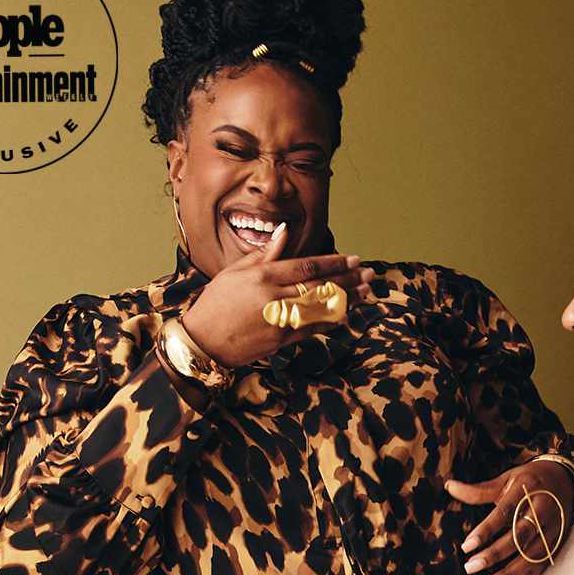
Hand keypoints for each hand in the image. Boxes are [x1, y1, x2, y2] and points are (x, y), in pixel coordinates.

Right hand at [181, 223, 374, 368]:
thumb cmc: (216, 303)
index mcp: (263, 277)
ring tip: (367, 292)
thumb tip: (284, 232)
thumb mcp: (235, 272)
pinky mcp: (281, 340)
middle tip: (369, 274)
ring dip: (348, 300)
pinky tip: (347, 313)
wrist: (203, 342)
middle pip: (320, 286)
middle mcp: (275, 298)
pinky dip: (331, 320)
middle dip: (349, 280)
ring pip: (322, 308)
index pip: (307, 267)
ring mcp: (280, 321)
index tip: (353, 259)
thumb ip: (264, 254)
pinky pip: (313, 329)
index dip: (334, 263)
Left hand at [447, 458, 573, 574]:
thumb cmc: (528, 481)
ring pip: (532, 554)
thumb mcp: (506, 479)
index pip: (504, 512)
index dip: (485, 530)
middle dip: (494, 554)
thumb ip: (479, 490)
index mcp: (527, 489)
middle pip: (519, 536)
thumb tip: (450, 486)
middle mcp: (543, 508)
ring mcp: (554, 526)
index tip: (466, 546)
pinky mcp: (560, 540)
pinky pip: (544, 562)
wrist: (566, 480)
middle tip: (471, 567)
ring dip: (509, 572)